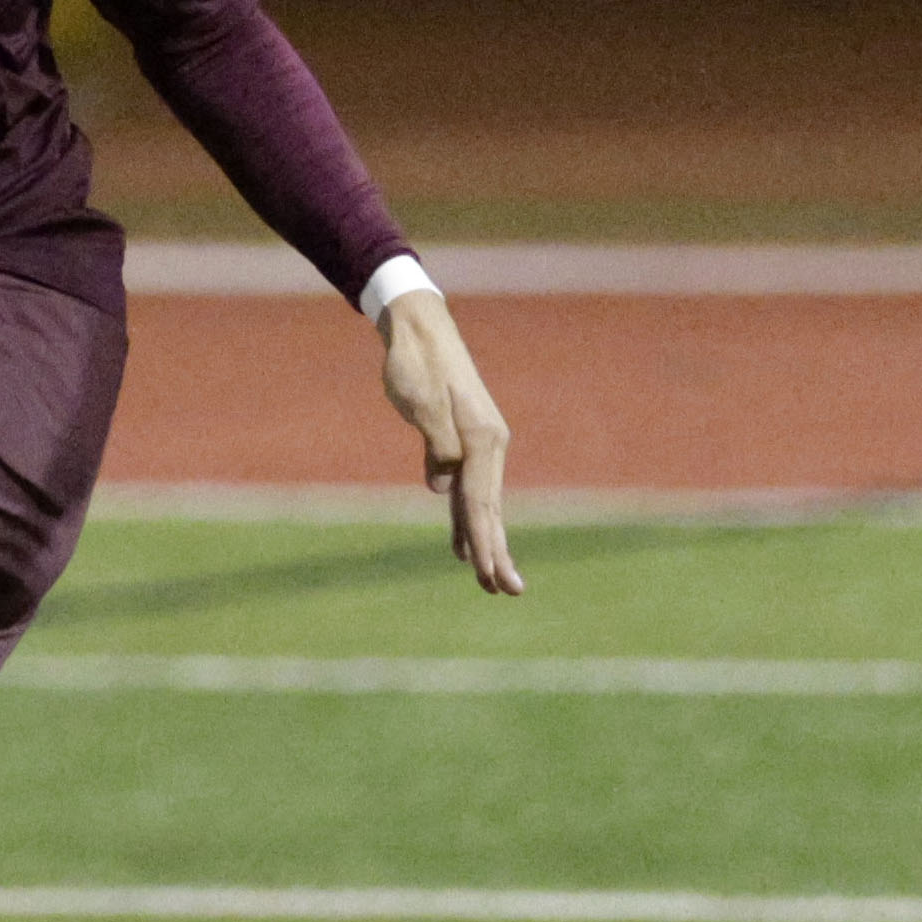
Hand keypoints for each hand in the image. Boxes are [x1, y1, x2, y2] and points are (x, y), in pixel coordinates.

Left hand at [379, 292, 521, 594]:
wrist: (420, 330)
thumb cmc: (415, 364)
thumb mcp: (419, 403)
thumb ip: (436, 445)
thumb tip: (443, 487)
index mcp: (480, 439)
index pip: (480, 503)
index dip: (483, 542)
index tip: (487, 575)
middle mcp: (487, 444)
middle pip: (489, 509)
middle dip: (495, 552)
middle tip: (506, 591)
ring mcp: (478, 444)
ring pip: (481, 503)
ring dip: (485, 541)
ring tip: (491, 580)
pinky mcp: (464, 441)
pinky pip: (468, 489)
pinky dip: (465, 518)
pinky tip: (461, 544)